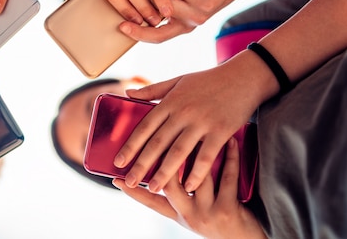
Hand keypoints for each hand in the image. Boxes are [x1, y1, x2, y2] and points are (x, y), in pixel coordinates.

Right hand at [113, 138, 264, 238]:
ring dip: (199, 150)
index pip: (149, 201)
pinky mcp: (229, 209)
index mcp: (178, 213)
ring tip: (197, 127)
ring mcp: (208, 213)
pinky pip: (227, 177)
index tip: (116, 176)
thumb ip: (176, 193)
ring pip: (198, 176)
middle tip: (156, 138)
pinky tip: (230, 139)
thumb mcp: (192, 213)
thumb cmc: (217, 219)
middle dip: (160, 162)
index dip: (132, 189)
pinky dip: (229, 156)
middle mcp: (189, 215)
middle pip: (169, 185)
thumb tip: (162, 168)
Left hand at [114, 63, 258, 193]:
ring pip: (179, 152)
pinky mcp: (221, 131)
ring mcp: (202, 122)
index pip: (145, 126)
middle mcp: (183, 112)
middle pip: (158, 142)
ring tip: (153, 188)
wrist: (244, 76)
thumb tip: (127, 93)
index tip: (118, 161)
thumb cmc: (209, 79)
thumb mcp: (178, 80)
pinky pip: (206, 156)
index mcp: (171, 101)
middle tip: (128, 180)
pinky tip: (189, 187)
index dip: (131, 145)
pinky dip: (197, 173)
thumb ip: (153, 90)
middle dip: (141, 163)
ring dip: (164, 172)